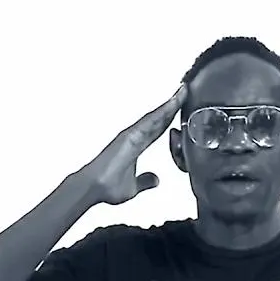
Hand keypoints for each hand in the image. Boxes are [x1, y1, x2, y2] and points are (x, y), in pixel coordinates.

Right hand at [82, 84, 185, 204]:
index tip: (181, 109)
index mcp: (137, 146)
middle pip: (159, 118)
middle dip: (173, 106)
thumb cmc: (107, 187)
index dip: (170, 119)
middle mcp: (135, 137)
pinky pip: (150, 121)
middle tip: (185, 92)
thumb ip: (144, 181)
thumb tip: (155, 180)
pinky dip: (162, 111)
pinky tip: (173, 103)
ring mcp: (132, 134)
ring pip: (155, 116)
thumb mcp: (133, 187)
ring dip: (170, 104)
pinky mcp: (130, 135)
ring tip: (183, 92)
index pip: (158, 129)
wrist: (93, 188)